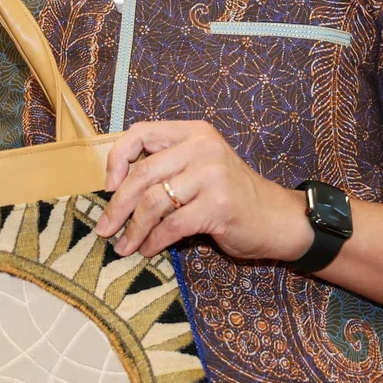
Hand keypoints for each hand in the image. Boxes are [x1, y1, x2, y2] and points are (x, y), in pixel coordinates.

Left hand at [94, 121, 313, 261]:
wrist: (277, 218)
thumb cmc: (232, 195)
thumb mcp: (201, 167)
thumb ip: (168, 166)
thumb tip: (116, 189)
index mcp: (194, 132)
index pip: (141, 133)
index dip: (117, 159)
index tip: (109, 187)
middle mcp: (203, 147)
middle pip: (142, 173)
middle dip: (118, 205)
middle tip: (105, 229)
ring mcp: (212, 175)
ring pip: (154, 202)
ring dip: (133, 229)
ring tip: (124, 246)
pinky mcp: (218, 205)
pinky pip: (172, 225)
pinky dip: (154, 241)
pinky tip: (148, 250)